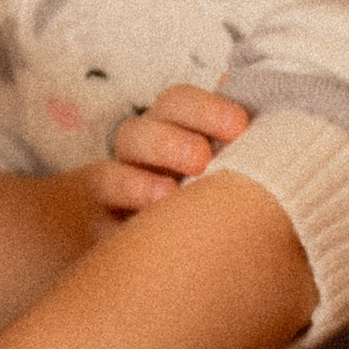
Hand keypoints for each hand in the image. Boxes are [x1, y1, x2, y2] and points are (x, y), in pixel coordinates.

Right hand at [92, 85, 250, 220]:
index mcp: (173, 128)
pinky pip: (98, 225)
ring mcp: (118, 190)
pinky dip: (116, 227)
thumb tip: (250, 92)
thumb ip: (244, 133)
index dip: (204, 109)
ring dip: (137, 183)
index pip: (177, 103)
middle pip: (136, 133)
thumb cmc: (230, 191)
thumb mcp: (241, 160)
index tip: (239, 126)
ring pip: (106, 175)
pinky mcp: (107, 229)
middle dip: (168, 142)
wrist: (205, 256)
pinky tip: (144, 230)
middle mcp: (140, 154)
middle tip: (201, 159)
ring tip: (169, 196)